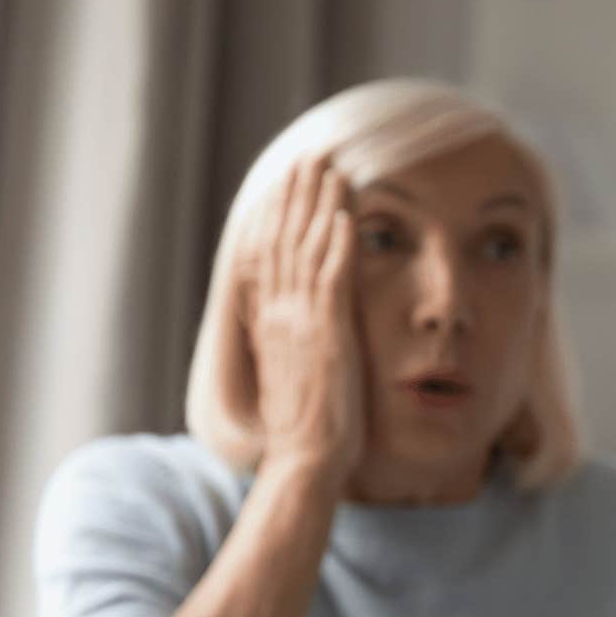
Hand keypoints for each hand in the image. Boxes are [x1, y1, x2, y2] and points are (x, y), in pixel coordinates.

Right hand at [246, 157, 363, 484]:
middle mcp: (279, 315)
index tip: (285, 183)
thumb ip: (289, 338)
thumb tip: (286, 318)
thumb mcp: (293, 370)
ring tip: (331, 169)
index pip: (268, 255)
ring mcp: (301, 322)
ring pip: (306, 251)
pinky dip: (337, 245)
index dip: (277, 215)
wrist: (304, 458)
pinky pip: (332, 280)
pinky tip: (347, 216)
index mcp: (269, 322)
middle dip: (296, 196)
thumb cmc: (307, 425)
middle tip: (308, 157)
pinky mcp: (327, 335)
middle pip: (284, 241)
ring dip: (319, 207)